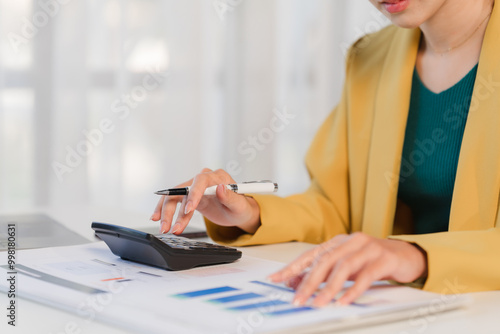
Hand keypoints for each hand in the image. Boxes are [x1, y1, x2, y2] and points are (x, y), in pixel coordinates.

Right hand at [151, 168, 260, 234]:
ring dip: (168, 214)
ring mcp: (195, 188)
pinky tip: (159, 219)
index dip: (193, 194)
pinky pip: (175, 202)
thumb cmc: (240, 207)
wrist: (237, 212)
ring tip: (165, 229)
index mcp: (217, 177)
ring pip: (175, 197)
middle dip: (174, 209)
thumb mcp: (239, 205)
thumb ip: (230, 197)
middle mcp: (204, 179)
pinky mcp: (190, 197)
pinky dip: (166, 211)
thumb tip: (220, 188)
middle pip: (183, 189)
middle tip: (169, 226)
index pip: (201, 181)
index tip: (189, 210)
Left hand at [268, 232, 426, 305]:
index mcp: (339, 241)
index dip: (293, 267)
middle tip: (298, 298)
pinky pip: (366, 275)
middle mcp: (351, 241)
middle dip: (309, 281)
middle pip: (325, 260)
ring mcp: (368, 248)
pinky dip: (353, 289)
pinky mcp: (384, 259)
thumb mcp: (346, 266)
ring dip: (329, 288)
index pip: (311, 254)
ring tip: (318, 303)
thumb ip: (325, 272)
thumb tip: (298, 283)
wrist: (407, 254)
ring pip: (343, 267)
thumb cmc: (373, 260)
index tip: (276, 278)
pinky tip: (344, 300)